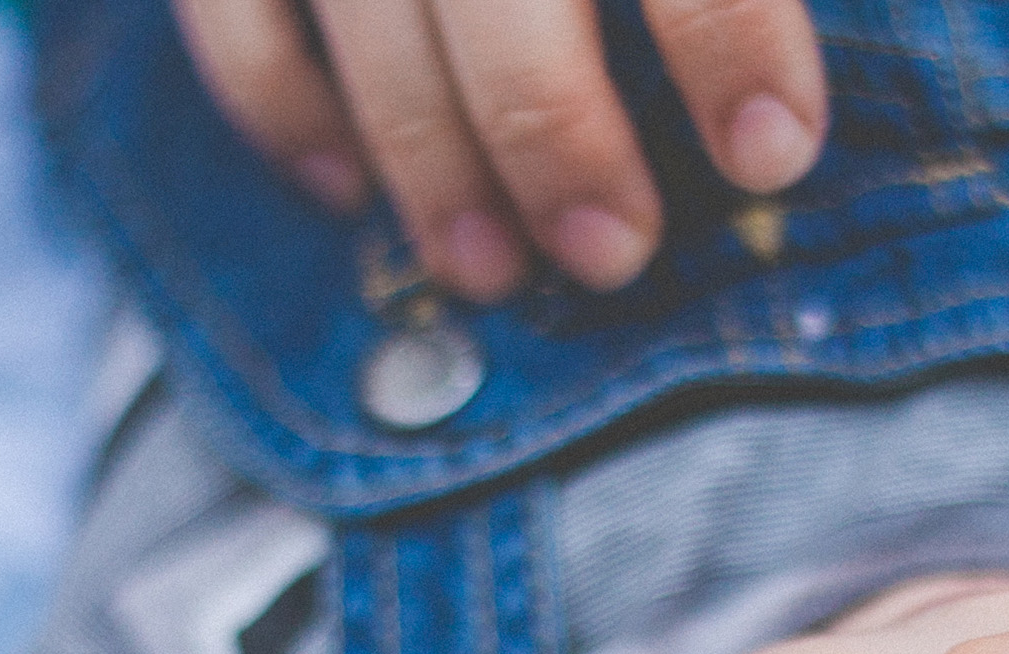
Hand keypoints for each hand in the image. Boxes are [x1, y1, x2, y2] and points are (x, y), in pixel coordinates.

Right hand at [172, 0, 827, 301]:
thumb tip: (778, 84)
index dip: (725, 34)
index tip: (773, 152)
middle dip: (554, 134)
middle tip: (614, 253)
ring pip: (365, 7)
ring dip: (424, 159)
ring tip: (487, 271)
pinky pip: (231, 3)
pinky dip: (279, 103)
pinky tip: (344, 190)